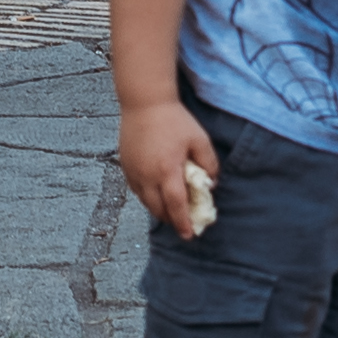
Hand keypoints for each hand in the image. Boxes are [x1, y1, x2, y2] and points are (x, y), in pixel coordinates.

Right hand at [117, 97, 220, 237]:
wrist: (144, 102)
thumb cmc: (175, 120)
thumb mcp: (199, 140)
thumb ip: (209, 164)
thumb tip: (212, 184)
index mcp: (167, 171)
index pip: (176, 206)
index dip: (183, 223)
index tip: (190, 235)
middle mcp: (147, 176)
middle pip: (158, 209)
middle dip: (171, 220)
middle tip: (183, 224)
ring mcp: (134, 172)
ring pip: (145, 202)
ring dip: (158, 209)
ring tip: (171, 210)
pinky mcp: (125, 166)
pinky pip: (137, 190)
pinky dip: (147, 197)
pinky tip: (156, 193)